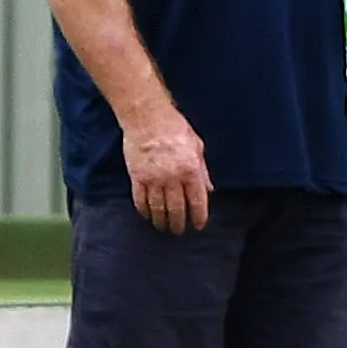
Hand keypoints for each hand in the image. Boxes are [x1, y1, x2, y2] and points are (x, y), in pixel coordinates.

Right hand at [124, 110, 210, 233]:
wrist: (147, 117)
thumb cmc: (175, 128)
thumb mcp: (197, 147)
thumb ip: (203, 170)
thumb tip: (209, 190)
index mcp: (191, 170)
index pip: (197, 202)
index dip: (198, 218)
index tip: (197, 225)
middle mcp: (173, 178)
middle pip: (177, 210)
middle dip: (179, 224)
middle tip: (179, 230)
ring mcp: (153, 179)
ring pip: (158, 209)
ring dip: (161, 221)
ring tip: (163, 226)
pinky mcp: (137, 177)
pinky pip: (140, 200)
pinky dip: (144, 211)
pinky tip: (148, 215)